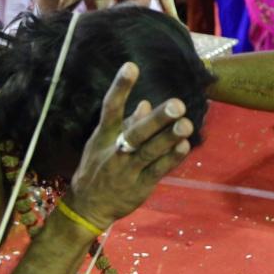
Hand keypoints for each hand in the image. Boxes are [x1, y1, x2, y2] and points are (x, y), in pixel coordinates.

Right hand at [65, 63, 192, 230]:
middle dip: (156, 119)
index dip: (120, 87)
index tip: (131, 66)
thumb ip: (127, 123)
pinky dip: (171, 159)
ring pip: (149, 153)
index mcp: (103, 136)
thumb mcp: (104, 143)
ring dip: (168, 138)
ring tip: (186, 124)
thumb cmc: (98, 168)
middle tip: (177, 104)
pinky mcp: (139, 187)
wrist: (87, 207)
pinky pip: (156, 171)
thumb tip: (146, 104)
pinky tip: (184, 146)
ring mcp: (126, 170)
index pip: (110, 108)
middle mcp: (114, 151)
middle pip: (135, 133)